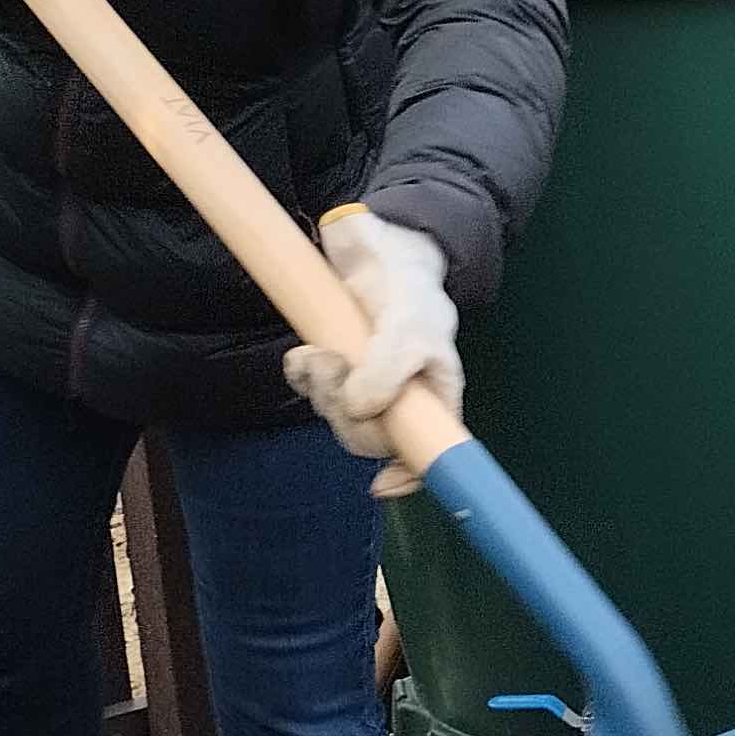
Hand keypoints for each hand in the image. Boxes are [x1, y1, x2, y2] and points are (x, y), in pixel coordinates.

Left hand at [282, 206, 457, 494]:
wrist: (380, 248)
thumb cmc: (411, 291)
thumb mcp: (409, 327)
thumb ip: (389, 369)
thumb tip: (360, 410)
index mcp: (434, 398)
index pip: (428, 453)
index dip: (407, 477)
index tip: (379, 487)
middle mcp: (401, 400)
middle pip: (369, 438)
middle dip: (342, 410)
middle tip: (332, 364)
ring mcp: (365, 386)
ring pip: (337, 415)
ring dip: (319, 387)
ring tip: (320, 351)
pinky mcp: (335, 366)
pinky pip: (309, 390)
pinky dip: (300, 375)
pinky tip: (304, 355)